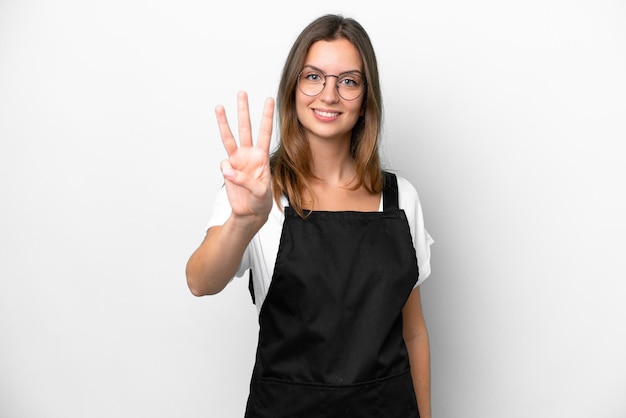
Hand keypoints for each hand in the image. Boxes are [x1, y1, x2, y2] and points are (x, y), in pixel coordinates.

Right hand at [216, 91, 274, 220]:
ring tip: (219, 107)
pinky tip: (232, 179)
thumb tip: (227, 169)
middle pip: (246, 128)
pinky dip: (226, 171)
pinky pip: (223, 165)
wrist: (250, 213)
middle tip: (242, 93)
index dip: (267, 116)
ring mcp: (237, 160)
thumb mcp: (260, 192)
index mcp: (262, 156)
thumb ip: (245, 180)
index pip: (265, 132)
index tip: (269, 99)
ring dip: (224, 122)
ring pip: (229, 137)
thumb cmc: (261, 201)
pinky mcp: (228, 169)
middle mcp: (249, 154)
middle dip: (244, 110)